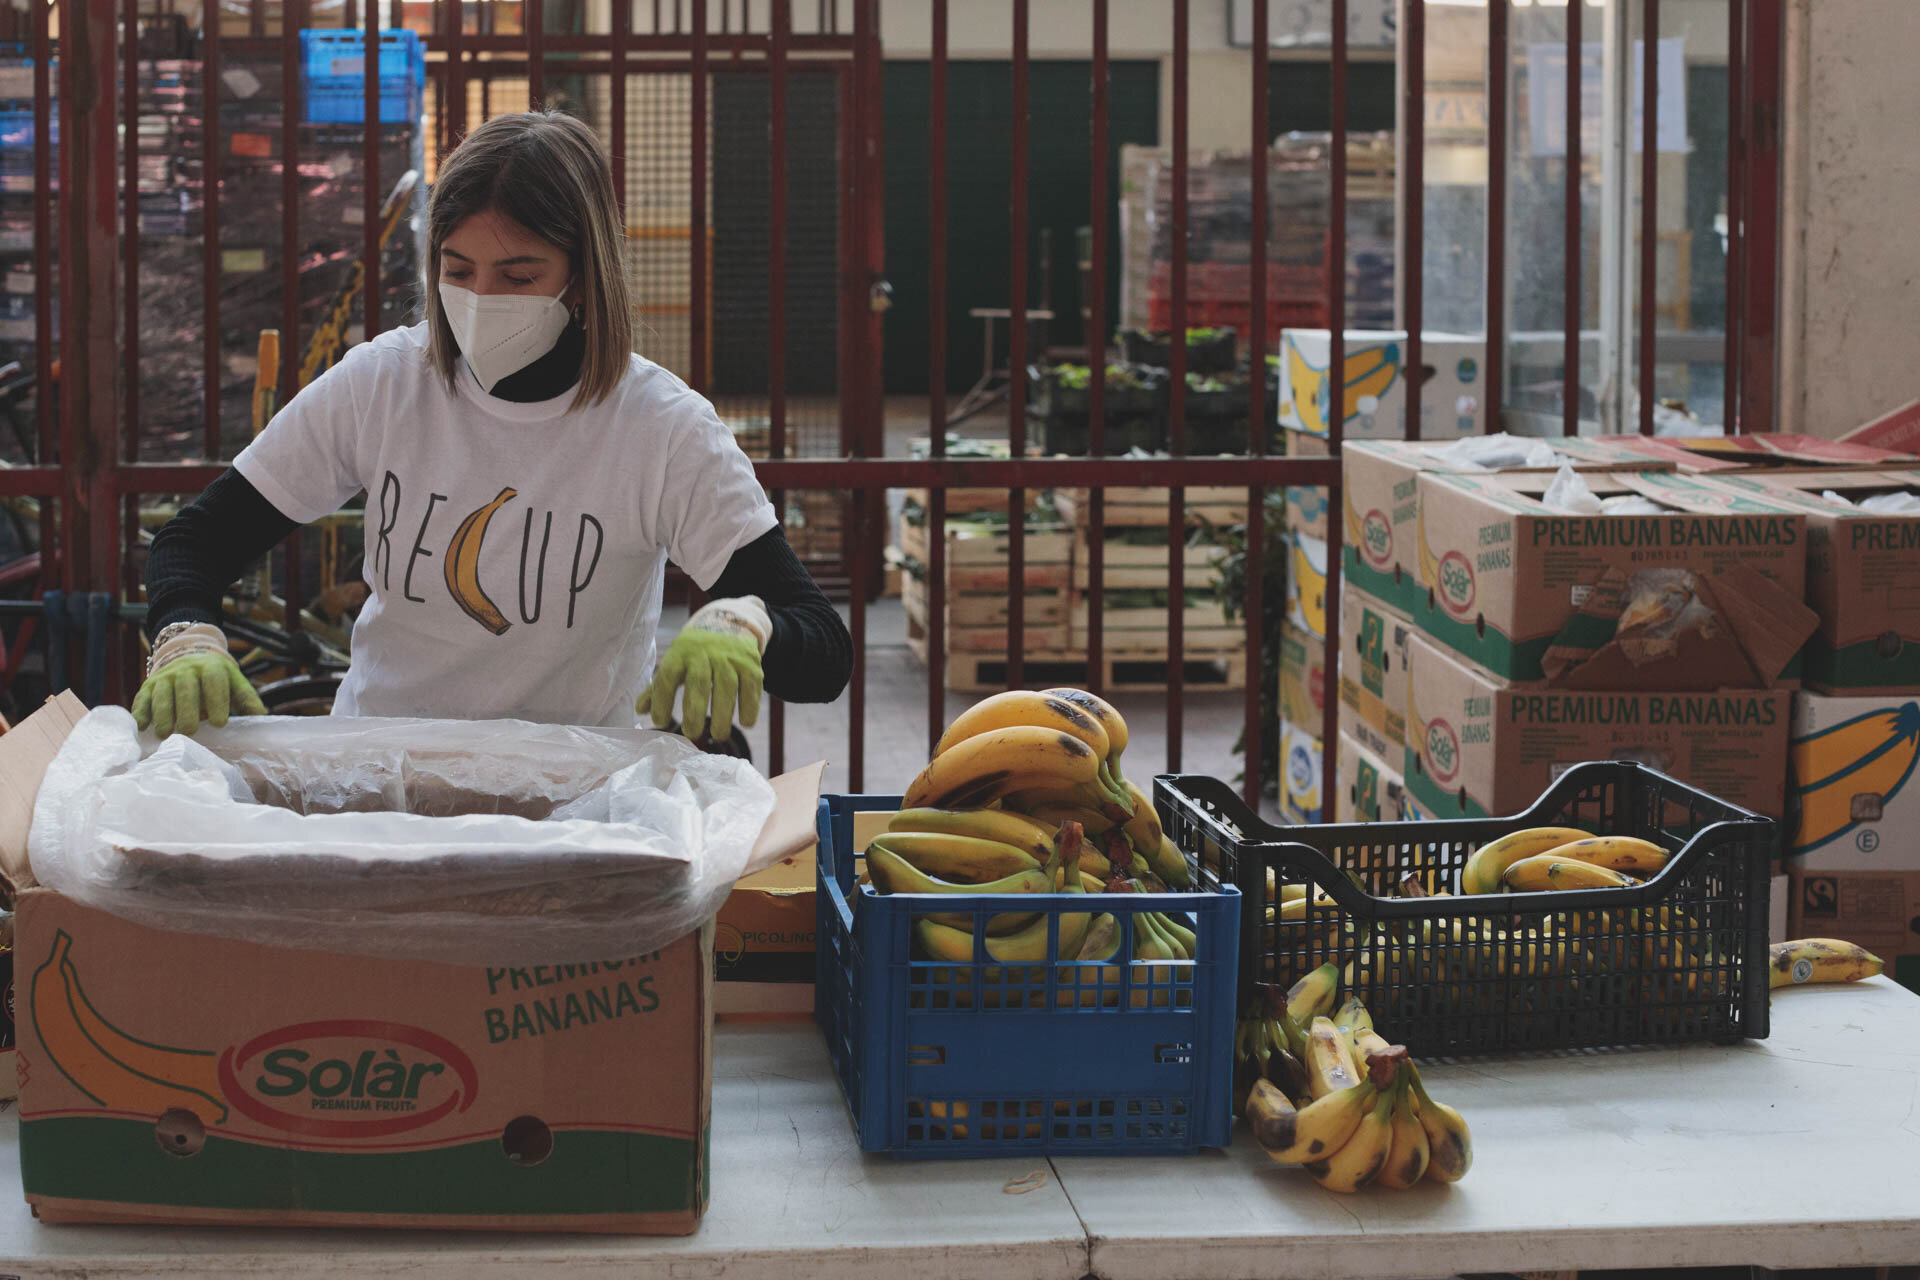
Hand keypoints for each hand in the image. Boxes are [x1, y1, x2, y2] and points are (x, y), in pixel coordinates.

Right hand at [132, 650, 266, 737]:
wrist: (187, 657)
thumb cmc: (215, 678)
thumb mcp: (233, 682)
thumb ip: (246, 698)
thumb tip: (261, 715)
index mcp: (210, 668)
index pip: (214, 681)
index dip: (217, 701)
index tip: (220, 722)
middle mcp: (185, 670)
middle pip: (185, 689)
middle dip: (186, 710)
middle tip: (190, 731)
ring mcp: (165, 677)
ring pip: (162, 694)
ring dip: (162, 714)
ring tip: (165, 734)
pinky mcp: (148, 686)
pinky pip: (142, 698)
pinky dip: (141, 712)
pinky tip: (141, 727)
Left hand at [637, 596, 770, 741]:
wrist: (728, 622)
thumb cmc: (695, 653)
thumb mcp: (675, 662)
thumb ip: (658, 687)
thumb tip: (640, 710)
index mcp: (681, 653)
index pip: (668, 676)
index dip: (662, 700)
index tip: (660, 722)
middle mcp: (705, 653)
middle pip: (699, 682)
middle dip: (694, 711)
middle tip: (691, 733)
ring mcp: (730, 657)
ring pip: (727, 687)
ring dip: (723, 714)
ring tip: (718, 735)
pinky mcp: (751, 664)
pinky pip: (751, 687)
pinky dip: (749, 707)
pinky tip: (745, 723)